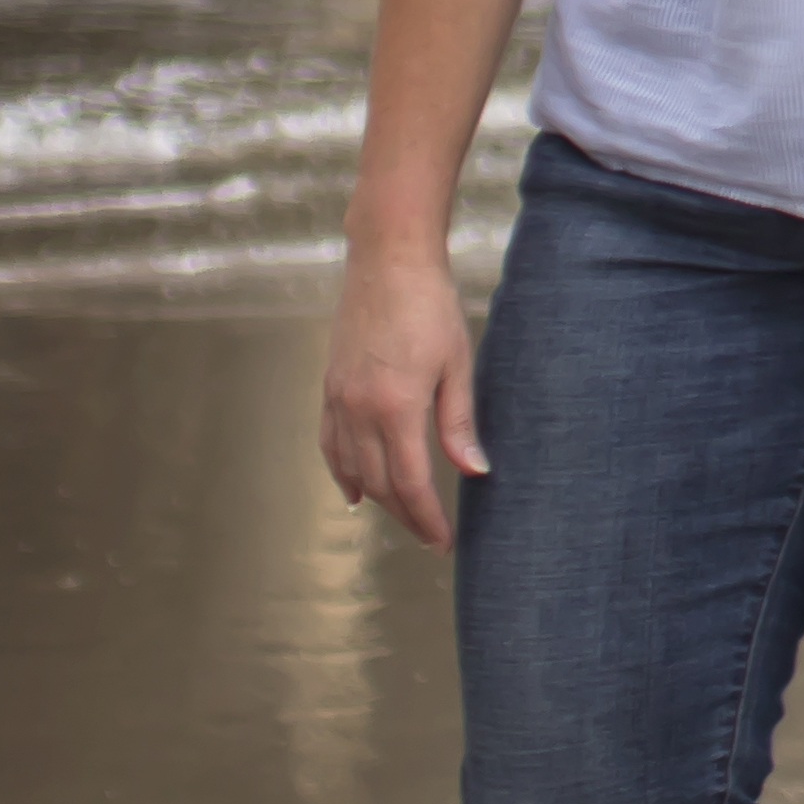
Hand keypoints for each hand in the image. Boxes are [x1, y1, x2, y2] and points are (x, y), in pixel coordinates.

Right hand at [319, 237, 486, 543]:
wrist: (388, 261)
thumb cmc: (431, 306)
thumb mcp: (457, 363)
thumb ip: (459, 423)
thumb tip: (474, 472)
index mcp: (396, 408)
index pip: (411, 483)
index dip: (427, 519)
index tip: (443, 542)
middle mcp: (359, 410)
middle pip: (380, 484)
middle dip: (406, 515)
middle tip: (429, 535)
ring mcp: (338, 399)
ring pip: (352, 469)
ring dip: (377, 498)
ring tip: (403, 516)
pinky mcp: (329, 387)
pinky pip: (331, 444)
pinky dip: (342, 472)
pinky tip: (356, 491)